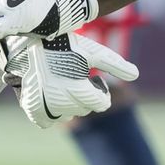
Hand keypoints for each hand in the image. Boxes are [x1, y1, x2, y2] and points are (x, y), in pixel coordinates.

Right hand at [0, 31, 137, 127]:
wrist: (28, 42)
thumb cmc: (64, 46)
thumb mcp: (92, 51)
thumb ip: (114, 64)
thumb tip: (136, 74)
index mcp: (78, 90)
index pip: (101, 103)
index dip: (100, 90)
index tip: (92, 78)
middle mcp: (62, 102)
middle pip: (85, 109)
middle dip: (85, 95)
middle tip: (76, 77)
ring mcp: (45, 107)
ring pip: (67, 116)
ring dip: (69, 104)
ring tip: (62, 83)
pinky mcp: (31, 109)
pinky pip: (47, 121)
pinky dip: (50, 112)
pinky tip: (50, 96)